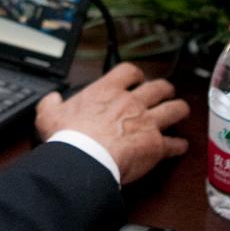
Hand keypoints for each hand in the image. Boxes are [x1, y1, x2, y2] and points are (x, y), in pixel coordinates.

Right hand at [35, 63, 188, 184]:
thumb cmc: (69, 138)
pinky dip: (179, 145)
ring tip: (180, 111)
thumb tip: (50, 100)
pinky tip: (180, 146)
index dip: (136, 74)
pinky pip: (175, 144)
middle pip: (159, 87)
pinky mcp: (156, 145)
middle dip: (164, 89)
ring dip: (179, 110)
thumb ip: (50, 104)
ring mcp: (147, 122)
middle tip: (164, 92)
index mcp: (108, 91)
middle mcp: (132, 102)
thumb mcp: (49, 115)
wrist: (85, 159)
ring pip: (175, 109)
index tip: (136, 79)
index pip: (129, 71)